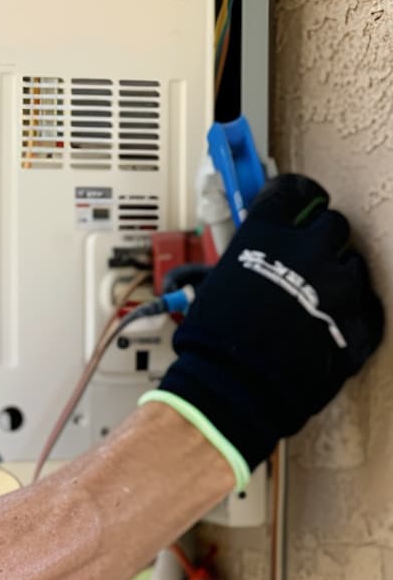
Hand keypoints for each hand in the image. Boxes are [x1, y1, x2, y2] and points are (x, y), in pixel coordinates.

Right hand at [155, 173, 383, 468]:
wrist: (233, 388)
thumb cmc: (213, 341)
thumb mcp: (219, 279)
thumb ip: (253, 253)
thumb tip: (265, 247)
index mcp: (268, 234)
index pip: (296, 191)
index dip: (295, 199)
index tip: (296, 206)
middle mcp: (310, 251)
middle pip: (332, 224)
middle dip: (317, 240)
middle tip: (302, 259)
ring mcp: (342, 287)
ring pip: (353, 265)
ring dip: (335, 277)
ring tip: (312, 301)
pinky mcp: (360, 323)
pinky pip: (365, 307)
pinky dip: (348, 314)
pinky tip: (324, 326)